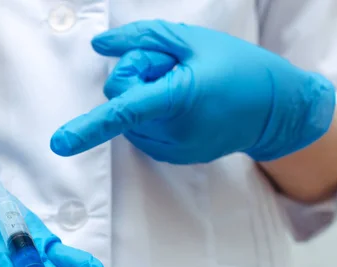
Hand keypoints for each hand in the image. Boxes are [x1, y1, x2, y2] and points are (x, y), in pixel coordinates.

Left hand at [51, 20, 335, 162]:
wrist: (275, 109)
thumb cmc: (237, 67)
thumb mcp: (191, 40)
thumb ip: (140, 39)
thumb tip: (101, 46)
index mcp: (178, 98)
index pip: (125, 111)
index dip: (89, 126)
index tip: (61, 144)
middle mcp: (172, 131)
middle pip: (121, 102)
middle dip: (134, 79)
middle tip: (170, 69)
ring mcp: (174, 149)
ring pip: (129, 121)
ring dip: (144, 99)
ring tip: (182, 89)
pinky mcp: (174, 157)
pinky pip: (143, 133)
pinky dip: (152, 116)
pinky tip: (183, 107)